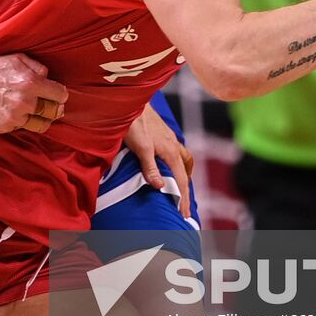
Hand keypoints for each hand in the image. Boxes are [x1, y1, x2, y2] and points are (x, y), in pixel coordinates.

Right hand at [0, 54, 69, 134]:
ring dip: (41, 118)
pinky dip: (22, 122)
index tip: (56, 93)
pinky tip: (15, 112)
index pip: (60, 95)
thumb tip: (49, 78)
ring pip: (42, 125)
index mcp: (30, 83)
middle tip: (48, 103)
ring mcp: (14, 117)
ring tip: (35, 111)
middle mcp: (24, 102)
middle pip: (54, 112)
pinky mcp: (5, 128)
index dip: (59, 93)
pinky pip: (23, 128)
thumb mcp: (17, 59)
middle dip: (54, 106)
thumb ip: (38, 67)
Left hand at [123, 102, 193, 217]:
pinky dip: (176, 162)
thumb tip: (160, 187)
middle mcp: (173, 144)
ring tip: (179, 185)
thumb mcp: (141, 147)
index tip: (184, 215)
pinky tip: (166, 163)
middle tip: (183, 204)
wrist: (129, 100)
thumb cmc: (133, 122)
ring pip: (182, 159)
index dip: (183, 199)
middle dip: (186, 188)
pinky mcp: (160, 132)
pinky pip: (175, 151)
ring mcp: (168, 138)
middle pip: (186, 170)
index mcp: (171, 151)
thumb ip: (150, 167)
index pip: (181, 180)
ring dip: (183, 173)